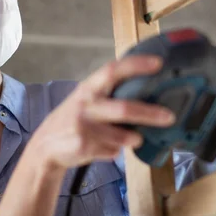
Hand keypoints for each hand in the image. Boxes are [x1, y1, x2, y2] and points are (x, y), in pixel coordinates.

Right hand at [29, 56, 175, 170]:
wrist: (46, 146)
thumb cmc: (75, 119)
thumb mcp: (87, 100)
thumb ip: (110, 95)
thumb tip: (149, 94)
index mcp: (90, 88)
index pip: (113, 70)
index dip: (136, 65)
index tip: (158, 63)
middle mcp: (86, 104)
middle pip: (124, 109)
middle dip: (149, 114)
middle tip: (169, 117)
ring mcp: (84, 126)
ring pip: (122, 136)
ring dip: (132, 138)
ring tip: (134, 138)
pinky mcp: (84, 145)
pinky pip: (113, 151)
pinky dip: (115, 151)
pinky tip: (105, 148)